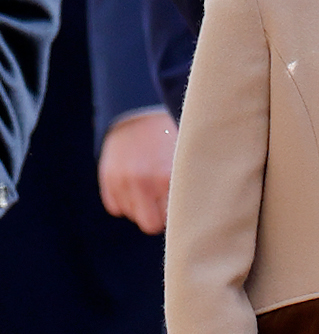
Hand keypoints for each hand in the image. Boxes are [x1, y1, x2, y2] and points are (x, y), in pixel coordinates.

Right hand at [98, 110, 176, 232]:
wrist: (138, 109)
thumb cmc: (169, 136)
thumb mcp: (185, 158)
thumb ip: (187, 186)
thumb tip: (195, 216)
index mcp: (168, 177)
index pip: (172, 219)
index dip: (176, 211)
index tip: (179, 200)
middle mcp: (143, 181)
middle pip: (150, 224)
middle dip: (156, 214)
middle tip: (161, 196)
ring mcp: (122, 180)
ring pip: (131, 214)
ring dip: (139, 205)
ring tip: (147, 183)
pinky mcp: (107, 177)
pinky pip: (115, 207)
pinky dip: (123, 199)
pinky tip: (132, 182)